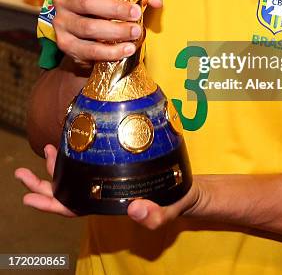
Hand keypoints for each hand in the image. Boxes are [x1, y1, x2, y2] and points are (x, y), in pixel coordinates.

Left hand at [15, 144, 203, 226]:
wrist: (185, 188)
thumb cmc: (174, 201)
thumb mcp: (167, 211)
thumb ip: (153, 215)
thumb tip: (134, 210)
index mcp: (106, 204)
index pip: (72, 208)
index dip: (50, 204)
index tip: (28, 198)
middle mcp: (100, 192)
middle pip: (64, 192)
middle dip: (40, 185)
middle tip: (20, 173)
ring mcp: (104, 179)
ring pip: (73, 176)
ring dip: (54, 166)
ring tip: (45, 149)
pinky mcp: (113, 166)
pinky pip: (87, 163)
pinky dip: (76, 153)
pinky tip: (72, 140)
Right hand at [53, 0, 163, 64]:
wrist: (90, 41)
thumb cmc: (110, 9)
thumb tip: (156, 1)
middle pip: (87, 3)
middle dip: (115, 9)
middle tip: (136, 13)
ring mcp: (61, 22)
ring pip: (89, 27)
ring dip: (116, 31)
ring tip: (136, 32)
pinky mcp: (65, 44)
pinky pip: (89, 50)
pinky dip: (110, 51)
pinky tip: (127, 49)